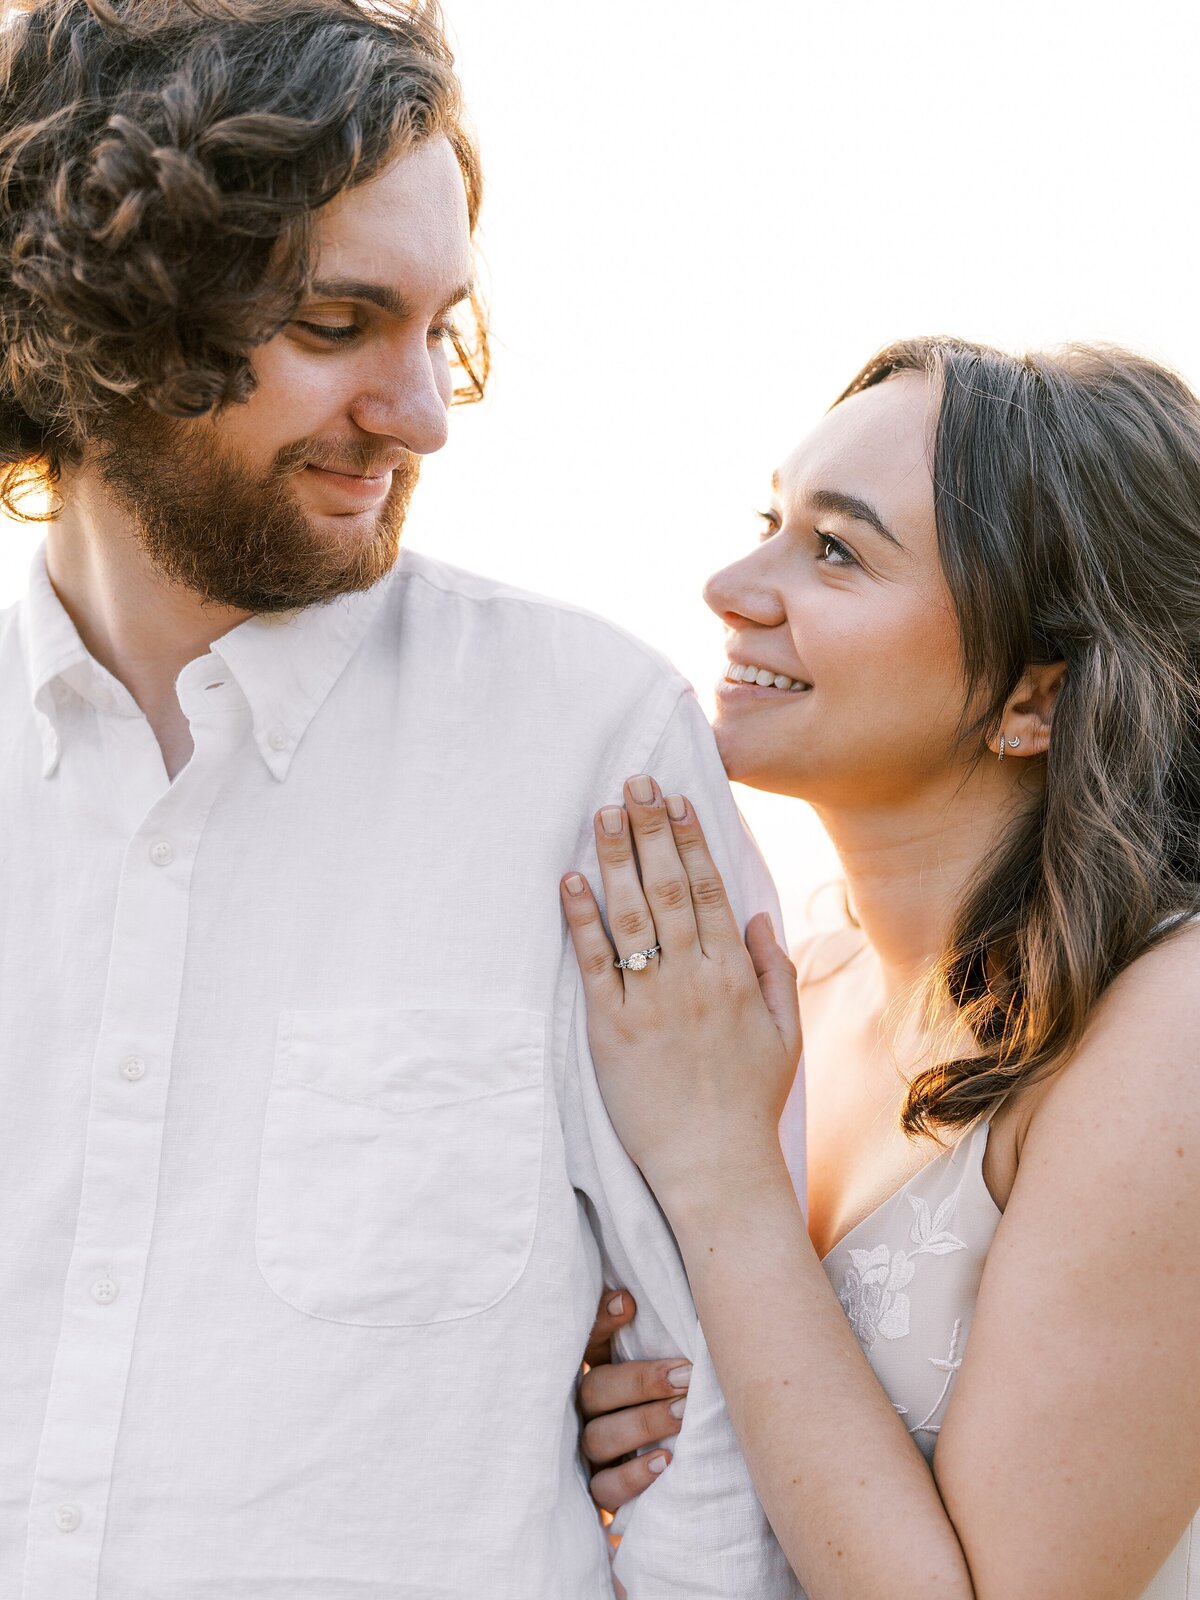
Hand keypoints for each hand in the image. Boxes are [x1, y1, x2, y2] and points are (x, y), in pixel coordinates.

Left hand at [560, 775, 801, 1212]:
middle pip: (667, 888)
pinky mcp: (610, 1030)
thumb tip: (758, 916)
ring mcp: (649, 1002)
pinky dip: (581, 919)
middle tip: (633, 782)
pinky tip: (571, 880)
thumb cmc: (748, 1103)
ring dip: (616, 857)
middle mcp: (692, 978)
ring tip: (604, 812)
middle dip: (650, 830)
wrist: (715, 1168)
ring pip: (631, 914)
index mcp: (734, 975)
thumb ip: (774, 971)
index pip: (709, 890)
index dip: (689, 840)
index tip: (676, 798)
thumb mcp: (784, 1034)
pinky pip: (595, 963)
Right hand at [580, 1287, 689, 1511]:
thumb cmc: (683, 1402)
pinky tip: (664, 1462)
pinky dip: (633, 1477)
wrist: (693, 1474)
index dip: (602, 1320)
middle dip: (641, 1382)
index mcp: (602, 1370)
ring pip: (598, 1438)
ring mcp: (591, 1453)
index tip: (629, 1304)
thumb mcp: (674, 1366)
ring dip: (642, 1424)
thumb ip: (666, 1336)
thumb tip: (650, 1299)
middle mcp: (587, 1410)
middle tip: (685, 1378)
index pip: (589, 1339)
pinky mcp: (601, 1492)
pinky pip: (605, 1490)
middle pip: (596, 1389)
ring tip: (683, 1415)